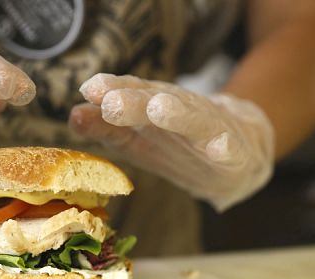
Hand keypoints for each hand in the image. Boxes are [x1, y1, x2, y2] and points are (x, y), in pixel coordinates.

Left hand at [70, 74, 274, 210]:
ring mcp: (208, 130)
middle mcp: (180, 112)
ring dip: (177, 113)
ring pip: (192, 119)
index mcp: (154, 108)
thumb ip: (106, 128)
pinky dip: (224, 146)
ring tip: (160, 109)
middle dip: (135, 101)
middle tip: (111, 102)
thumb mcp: (138, 138)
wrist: (240, 152)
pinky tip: (219, 147)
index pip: (131, 93)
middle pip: (156, 102)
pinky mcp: (232, 152)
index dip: (111, 90)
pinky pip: (229, 149)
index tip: (89, 89)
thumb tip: (74, 115)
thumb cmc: (179, 145)